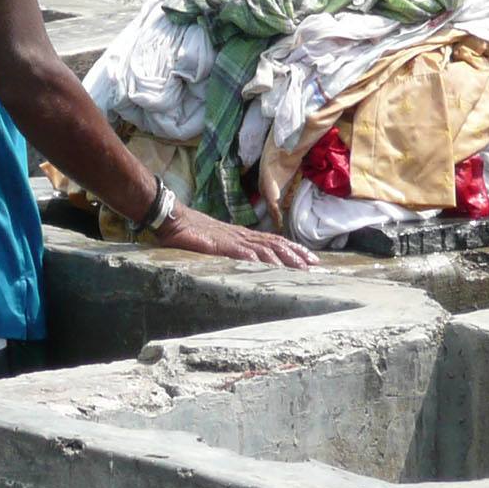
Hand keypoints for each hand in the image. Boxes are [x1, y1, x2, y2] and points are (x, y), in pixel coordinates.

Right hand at [151, 204, 316, 267]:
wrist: (173, 219)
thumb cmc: (190, 232)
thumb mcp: (215, 243)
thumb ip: (229, 251)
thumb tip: (242, 262)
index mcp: (241, 236)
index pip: (272, 241)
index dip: (292, 248)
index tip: (309, 258)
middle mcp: (242, 236)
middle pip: (275, 243)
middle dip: (296, 254)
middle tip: (315, 265)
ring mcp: (233, 240)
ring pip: (266, 248)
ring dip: (286, 258)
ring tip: (301, 268)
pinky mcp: (223, 246)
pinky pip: (246, 254)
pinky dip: (261, 261)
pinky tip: (272, 268)